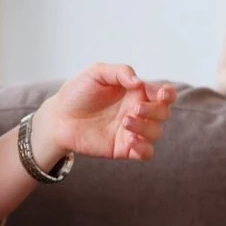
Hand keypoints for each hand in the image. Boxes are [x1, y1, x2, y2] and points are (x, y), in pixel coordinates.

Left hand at [33, 64, 176, 165]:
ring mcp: (131, 131)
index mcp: (135, 92)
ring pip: (156, 133)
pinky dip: (145, 148)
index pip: (163, 93)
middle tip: (134, 109)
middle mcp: (137, 111)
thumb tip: (139, 83)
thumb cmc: (76, 93)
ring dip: (146, 128)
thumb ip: (120, 72)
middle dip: (155, 111)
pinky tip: (131, 141)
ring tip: (125, 123)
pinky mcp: (123, 149)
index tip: (160, 94)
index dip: (167, 94)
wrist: (58, 118)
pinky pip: (146, 153)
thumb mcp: (96, 73)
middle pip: (163, 113)